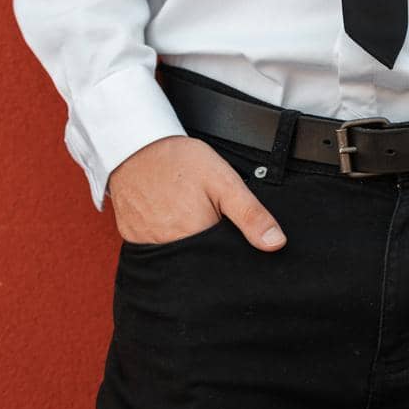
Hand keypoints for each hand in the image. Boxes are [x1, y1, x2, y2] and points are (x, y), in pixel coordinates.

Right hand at [107, 136, 286, 251]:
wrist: (136, 144)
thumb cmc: (179, 160)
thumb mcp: (224, 180)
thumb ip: (250, 214)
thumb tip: (276, 243)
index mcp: (196, 236)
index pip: (221, 262)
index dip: (230, 253)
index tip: (227, 234)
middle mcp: (170, 249)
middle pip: (198, 264)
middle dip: (208, 251)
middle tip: (203, 217)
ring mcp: (147, 246)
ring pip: (176, 259)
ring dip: (185, 246)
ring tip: (184, 216)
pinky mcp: (132, 240)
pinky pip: (153, 252)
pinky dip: (163, 240)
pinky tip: (167, 220)